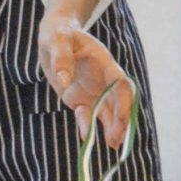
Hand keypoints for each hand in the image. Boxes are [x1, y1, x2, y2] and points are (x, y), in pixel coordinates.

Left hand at [37, 18, 136, 150]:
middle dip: (120, 122)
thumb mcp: (57, 40)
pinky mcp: (79, 99)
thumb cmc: (60, 34)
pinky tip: (87, 139)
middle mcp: (103, 81)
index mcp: (105, 64)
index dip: (124, 102)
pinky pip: (85, 116)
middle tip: (117, 140)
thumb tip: (64, 80)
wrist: (56, 37)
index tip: (122, 117)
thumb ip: (61, 58)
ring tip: (112, 145)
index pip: (121, 85)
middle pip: (117, 104)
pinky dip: (86, 127)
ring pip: (106, 113)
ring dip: (110, 129)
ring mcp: (93, 91)